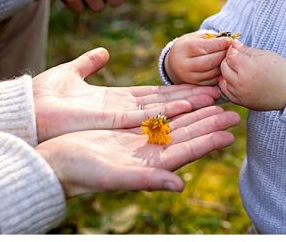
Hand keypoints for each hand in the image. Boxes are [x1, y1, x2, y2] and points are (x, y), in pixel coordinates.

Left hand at [33, 47, 222, 141]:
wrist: (24, 114)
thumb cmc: (41, 99)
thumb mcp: (70, 74)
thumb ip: (88, 63)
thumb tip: (102, 52)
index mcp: (116, 103)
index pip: (156, 98)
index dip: (180, 93)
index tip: (203, 87)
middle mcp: (124, 118)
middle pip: (168, 111)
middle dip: (197, 106)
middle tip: (224, 100)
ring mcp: (121, 126)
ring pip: (166, 122)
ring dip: (195, 119)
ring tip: (221, 113)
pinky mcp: (115, 130)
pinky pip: (150, 127)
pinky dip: (173, 123)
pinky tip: (193, 113)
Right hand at [35, 105, 240, 196]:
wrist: (50, 164)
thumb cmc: (78, 175)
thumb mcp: (114, 178)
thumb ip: (148, 181)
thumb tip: (180, 187)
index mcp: (149, 165)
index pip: (187, 150)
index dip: (210, 140)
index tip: (232, 130)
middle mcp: (146, 153)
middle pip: (186, 134)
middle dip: (210, 122)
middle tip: (235, 110)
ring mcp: (137, 142)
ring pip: (174, 124)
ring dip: (195, 113)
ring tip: (216, 102)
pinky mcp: (124, 131)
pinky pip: (154, 116)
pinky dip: (171, 107)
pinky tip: (182, 100)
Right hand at [164, 31, 234, 85]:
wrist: (173, 64)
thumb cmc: (188, 47)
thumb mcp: (194, 37)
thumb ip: (210, 36)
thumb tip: (228, 38)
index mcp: (183, 49)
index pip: (205, 47)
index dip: (220, 44)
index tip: (229, 40)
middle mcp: (184, 65)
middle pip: (210, 61)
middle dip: (224, 54)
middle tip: (232, 49)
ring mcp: (189, 77)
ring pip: (213, 72)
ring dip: (224, 64)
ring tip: (228, 57)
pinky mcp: (196, 85)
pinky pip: (213, 80)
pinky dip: (220, 73)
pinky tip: (223, 66)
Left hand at [219, 42, 285, 110]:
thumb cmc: (282, 70)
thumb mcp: (265, 55)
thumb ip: (247, 50)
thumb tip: (233, 44)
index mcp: (248, 67)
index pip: (230, 56)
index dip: (233, 51)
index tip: (238, 50)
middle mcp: (241, 82)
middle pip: (224, 68)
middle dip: (229, 61)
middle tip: (239, 59)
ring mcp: (241, 94)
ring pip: (224, 80)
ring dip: (228, 74)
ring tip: (240, 70)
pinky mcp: (243, 103)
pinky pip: (228, 93)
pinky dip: (229, 86)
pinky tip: (238, 81)